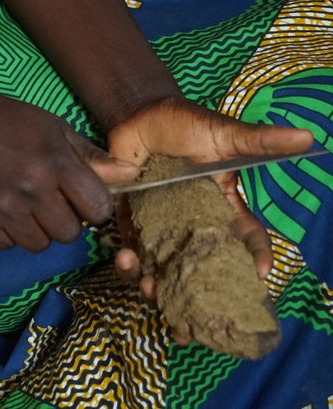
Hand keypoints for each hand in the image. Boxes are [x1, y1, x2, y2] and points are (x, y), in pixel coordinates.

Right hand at [0, 79, 139, 251]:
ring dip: (35, 228)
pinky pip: (7, 245)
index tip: (80, 196)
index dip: (92, 206)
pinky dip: (7, 231)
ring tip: (20, 199)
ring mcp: (2, 208)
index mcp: (55, 162)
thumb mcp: (52, 127)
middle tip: (47, 197)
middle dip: (64, 219)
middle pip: (69, 234)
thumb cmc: (5, 119)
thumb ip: (91, 156)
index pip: (98, 210)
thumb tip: (133, 175)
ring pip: (39, 244)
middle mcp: (31, 189)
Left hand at [106, 97, 313, 319]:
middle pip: (202, 271)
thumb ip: (260, 141)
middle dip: (199, 300)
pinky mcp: (132, 224)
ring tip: (152, 291)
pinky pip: (132, 252)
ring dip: (158, 289)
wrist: (139, 113)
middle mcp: (194, 226)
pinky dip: (127, 263)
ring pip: (165, 271)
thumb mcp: (224, 134)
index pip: (246, 240)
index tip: (259, 277)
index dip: (256, 260)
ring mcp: (162, 228)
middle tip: (193, 321)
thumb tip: (307, 136)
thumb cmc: (187, 123)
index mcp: (222, 209)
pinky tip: (125, 259)